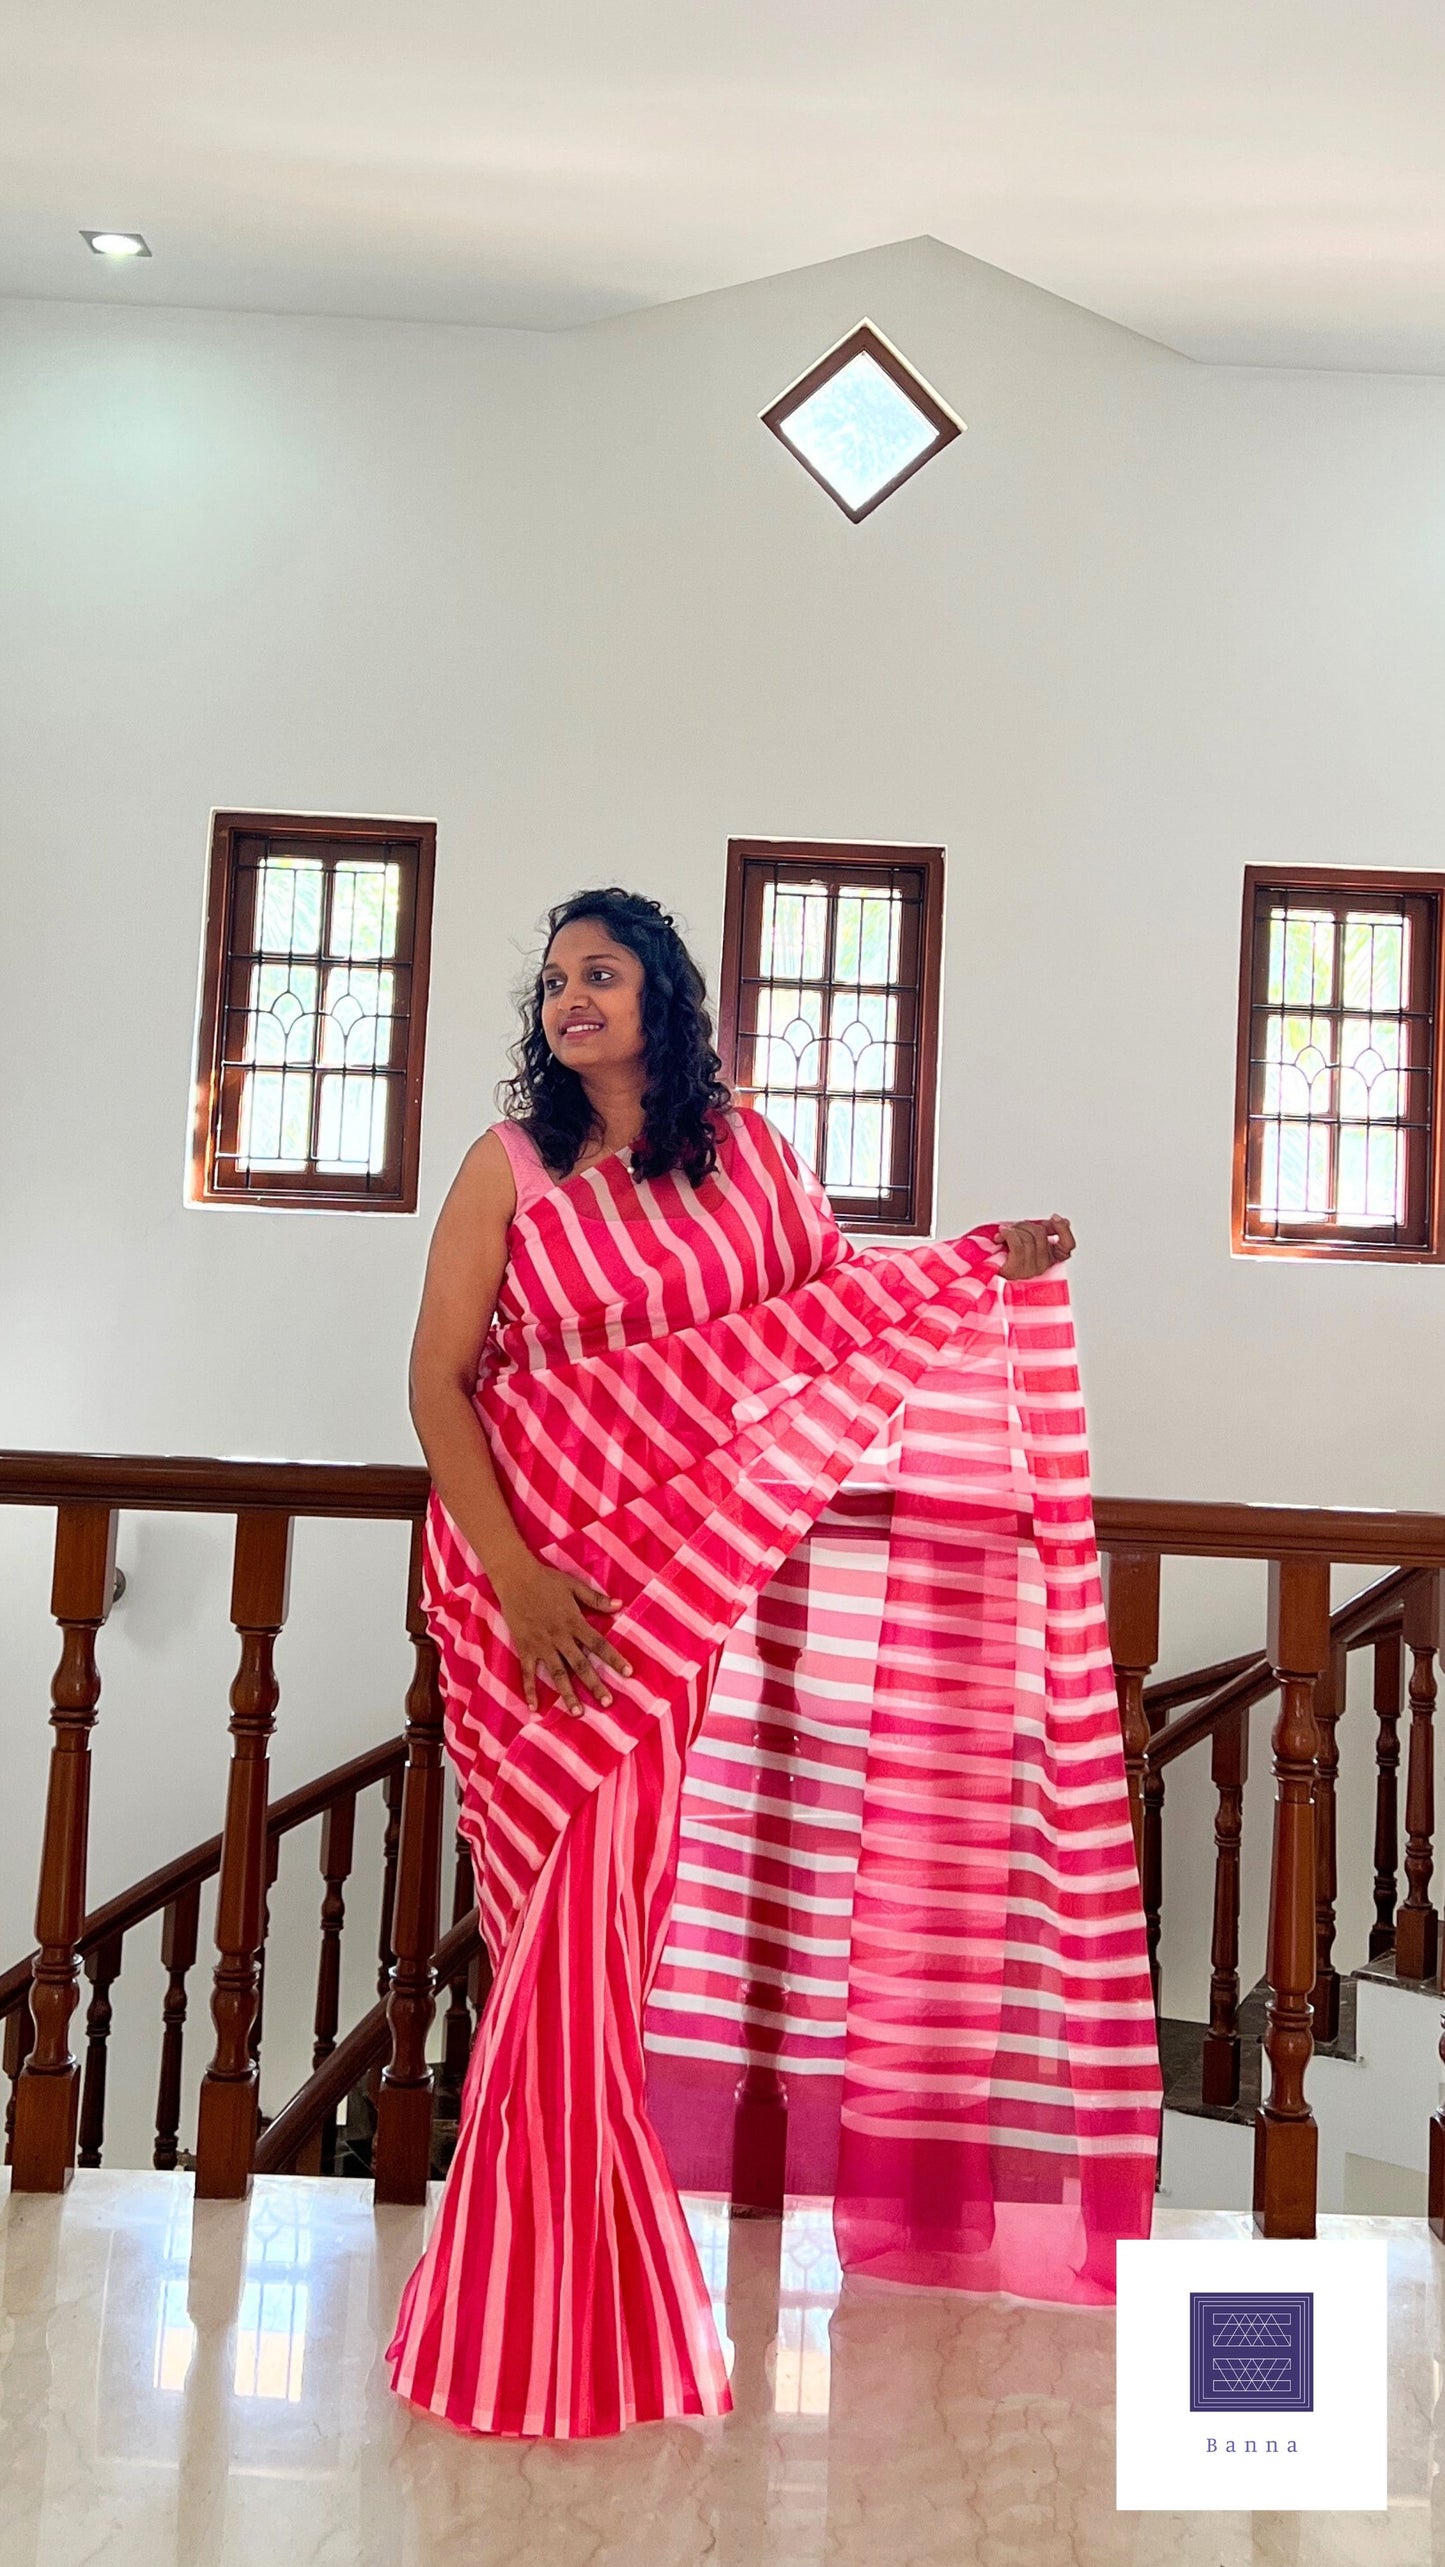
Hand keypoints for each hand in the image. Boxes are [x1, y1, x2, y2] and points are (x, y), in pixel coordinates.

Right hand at [492, 1555, 632, 1714]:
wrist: (516, 1578)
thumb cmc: (547, 1579)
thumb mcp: (575, 1585)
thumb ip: (596, 1599)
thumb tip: (620, 1605)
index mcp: (574, 1622)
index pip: (599, 1644)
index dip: (614, 1659)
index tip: (628, 1673)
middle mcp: (560, 1637)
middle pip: (580, 1665)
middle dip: (594, 1684)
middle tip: (607, 1703)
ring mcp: (542, 1645)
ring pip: (557, 1674)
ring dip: (567, 1694)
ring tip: (577, 1712)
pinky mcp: (525, 1648)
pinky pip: (527, 1673)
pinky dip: (530, 1690)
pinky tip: (534, 1707)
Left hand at [997, 1215, 1075, 1281]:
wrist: (991, 1271)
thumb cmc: (1008, 1255)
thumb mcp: (1030, 1239)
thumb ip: (1045, 1231)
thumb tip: (1061, 1220)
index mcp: (1051, 1258)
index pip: (1068, 1245)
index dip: (1063, 1230)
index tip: (1054, 1218)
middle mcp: (1044, 1265)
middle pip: (1040, 1233)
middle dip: (1025, 1225)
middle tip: (1015, 1227)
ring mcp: (1031, 1269)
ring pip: (1027, 1237)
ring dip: (1013, 1230)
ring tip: (1005, 1233)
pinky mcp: (1017, 1269)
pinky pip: (1016, 1243)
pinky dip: (1007, 1234)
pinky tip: (1001, 1235)